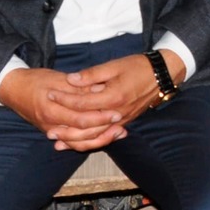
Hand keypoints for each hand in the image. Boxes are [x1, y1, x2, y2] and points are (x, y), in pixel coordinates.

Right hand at [0, 67, 123, 150]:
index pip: (81, 119)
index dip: (100, 117)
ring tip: (117, 133)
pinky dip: (87, 142)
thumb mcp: (57, 78)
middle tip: (121, 124)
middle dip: (103, 131)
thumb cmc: (35, 80)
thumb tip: (99, 90)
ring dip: (98, 140)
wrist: (13, 89)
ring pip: (78, 142)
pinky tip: (103, 139)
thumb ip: (77, 87)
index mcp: (52, 110)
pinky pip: (72, 143)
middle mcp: (51, 125)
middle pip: (81, 134)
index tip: (117, 112)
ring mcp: (51, 130)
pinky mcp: (52, 132)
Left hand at [37, 53, 181, 150]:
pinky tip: (78, 143)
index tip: (49, 95)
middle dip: (65, 129)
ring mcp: (122, 120)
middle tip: (47, 130)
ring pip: (95, 137)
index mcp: (113, 96)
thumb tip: (70, 80)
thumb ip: (91, 75)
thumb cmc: (138, 66)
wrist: (162, 74)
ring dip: (75, 141)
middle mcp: (117, 113)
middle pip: (86, 127)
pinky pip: (105, 137)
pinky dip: (90, 142)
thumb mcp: (114, 66)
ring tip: (58, 142)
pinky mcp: (125, 122)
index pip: (82, 102)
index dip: (64, 99)